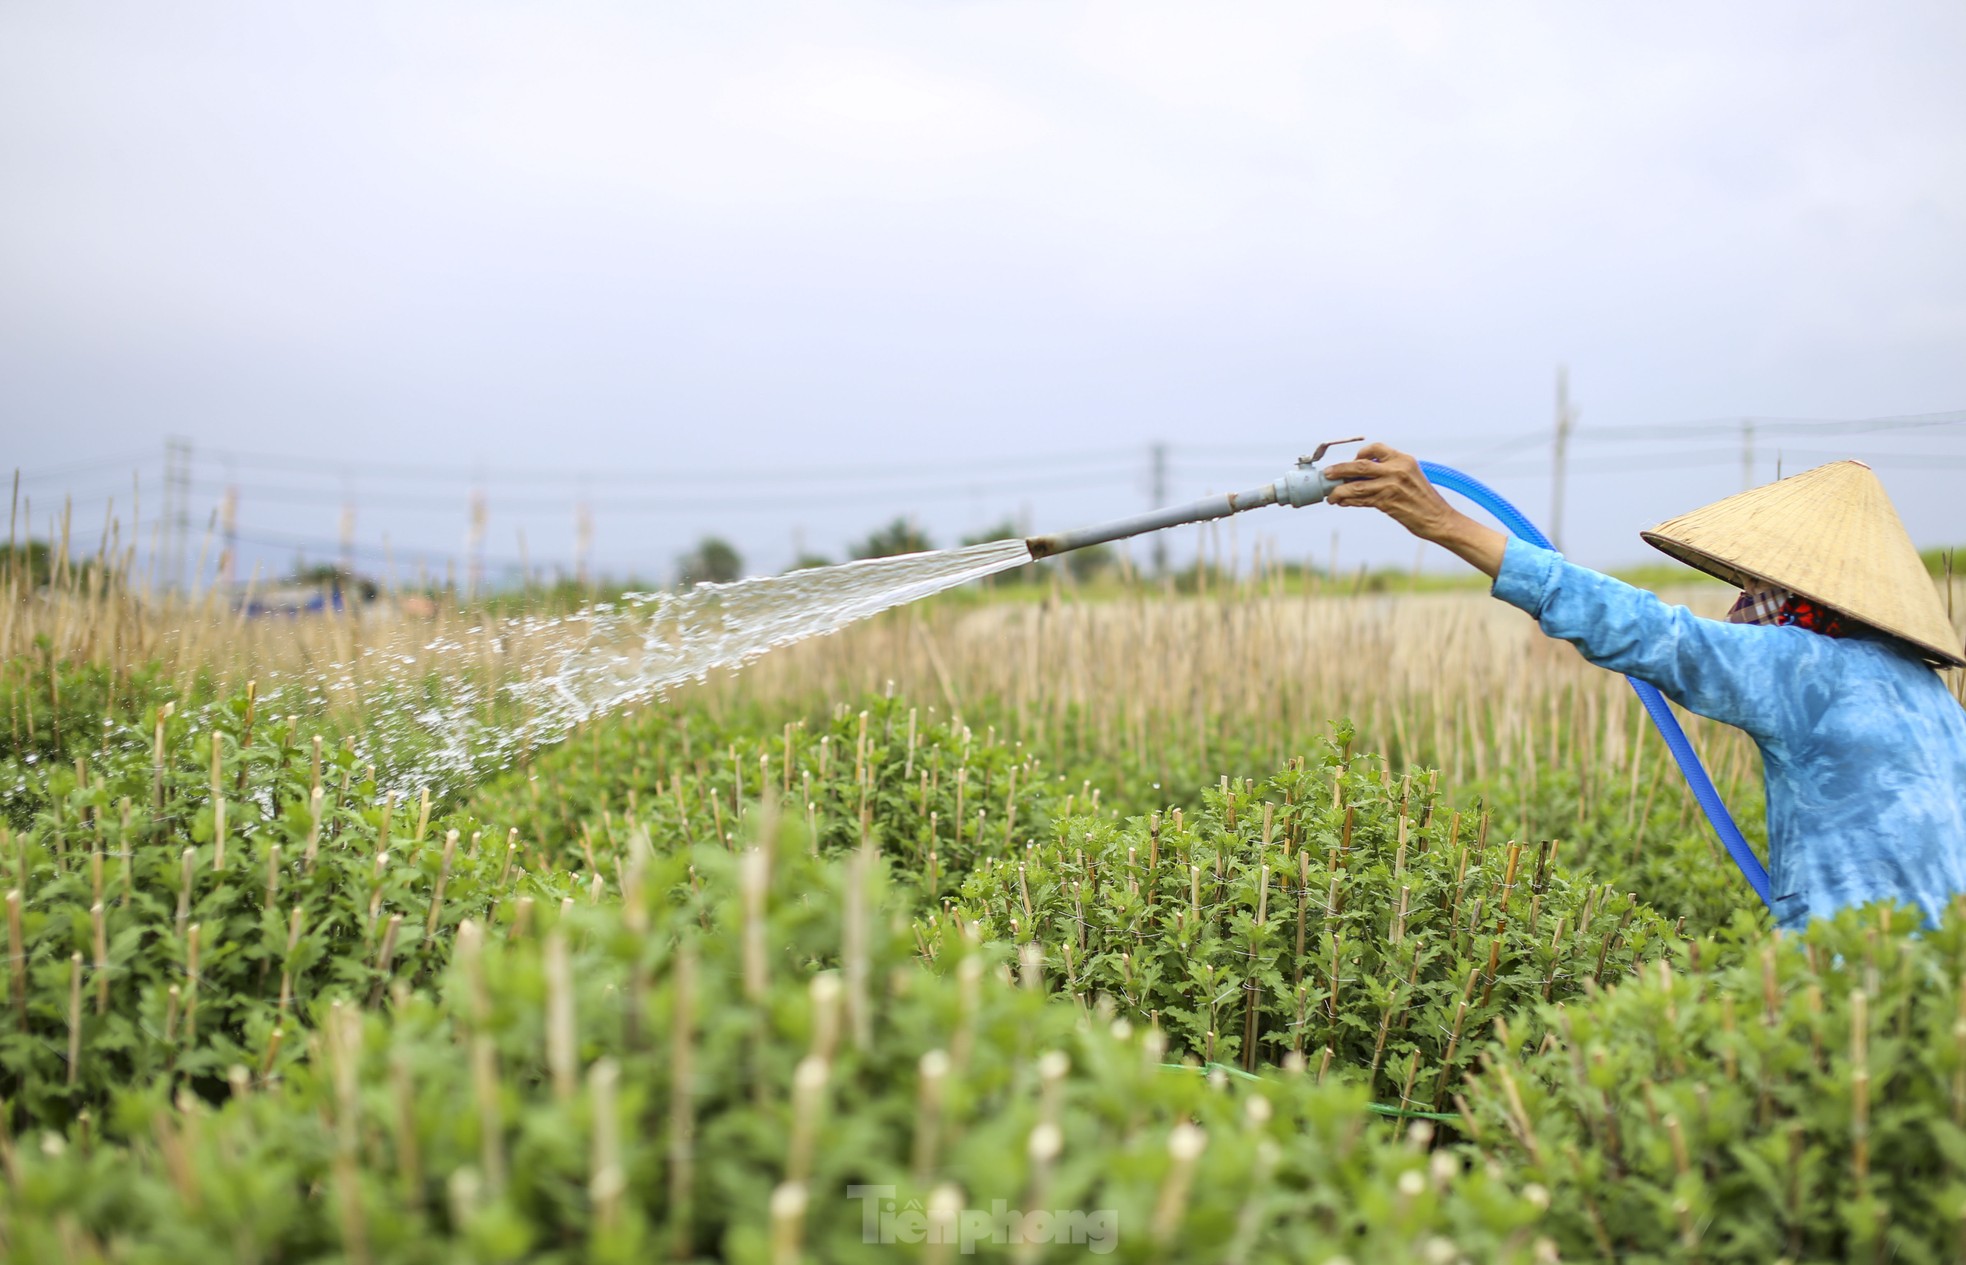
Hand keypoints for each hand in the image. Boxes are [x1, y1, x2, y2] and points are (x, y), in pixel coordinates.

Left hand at [1321, 443, 1457, 539]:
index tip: (1351, 461)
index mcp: (1403, 460)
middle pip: (1359, 466)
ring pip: (1356, 486)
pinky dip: (1348, 501)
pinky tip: (1342, 502)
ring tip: (1331, 495)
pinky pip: (1361, 500)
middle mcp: (1397, 469)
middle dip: (1339, 470)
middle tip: (1327, 474)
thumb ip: (1390, 471)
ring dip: (1339, 490)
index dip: (1360, 454)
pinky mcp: (1387, 502)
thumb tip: (1362, 473)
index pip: (1375, 448)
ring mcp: (1391, 486)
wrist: (1439, 519)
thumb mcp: (1410, 476)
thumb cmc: (1424, 500)